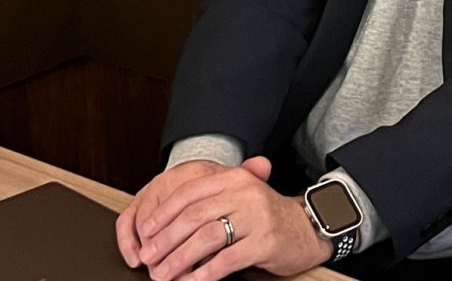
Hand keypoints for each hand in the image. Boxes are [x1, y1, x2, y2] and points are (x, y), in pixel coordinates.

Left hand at [134, 156, 332, 279]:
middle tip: (149, 257)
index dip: (164, 213)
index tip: (146, 232)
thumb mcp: (239, 198)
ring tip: (164, 274)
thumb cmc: (264, 216)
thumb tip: (161, 224)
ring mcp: (256, 217)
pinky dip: (204, 273)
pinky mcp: (265, 242)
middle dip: (166, 239)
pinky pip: (227, 260)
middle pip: (194, 216)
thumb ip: (208, 202)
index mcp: (234, 178)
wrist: (305, 228)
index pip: (190, 192)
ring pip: (207, 238)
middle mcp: (245, 193)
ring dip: (179, 259)